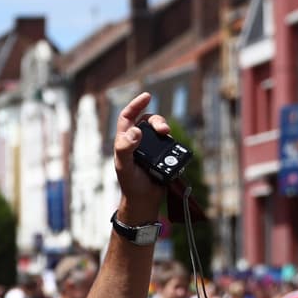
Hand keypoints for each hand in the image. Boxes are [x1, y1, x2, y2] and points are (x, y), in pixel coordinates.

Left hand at [112, 92, 167, 220]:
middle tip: (164, 130)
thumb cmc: (130, 184)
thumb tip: (136, 131)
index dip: (136, 104)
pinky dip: (172, 141)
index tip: (147, 96)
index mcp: (124, 141)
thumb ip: (126, 148)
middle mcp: (137, 142)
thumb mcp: (124, 166)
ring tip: (167, 135)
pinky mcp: (163, 155)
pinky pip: (169, 142)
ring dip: (165, 128)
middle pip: (148, 121)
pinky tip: (174, 146)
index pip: (127, 117)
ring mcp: (150, 148)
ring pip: (160, 130)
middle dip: (157, 120)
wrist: (145, 200)